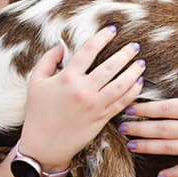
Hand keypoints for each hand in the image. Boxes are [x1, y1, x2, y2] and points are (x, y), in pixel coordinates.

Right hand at [21, 26, 144, 168]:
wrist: (43, 146)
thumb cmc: (38, 112)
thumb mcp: (36, 82)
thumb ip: (48, 60)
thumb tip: (61, 44)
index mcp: (67, 78)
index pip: (88, 51)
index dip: (102, 38)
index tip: (112, 30)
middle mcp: (84, 90)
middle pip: (110, 67)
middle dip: (125, 54)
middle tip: (135, 46)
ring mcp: (95, 105)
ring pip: (121, 84)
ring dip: (134, 72)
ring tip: (141, 62)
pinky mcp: (102, 118)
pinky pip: (122, 102)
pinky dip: (133, 91)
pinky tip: (138, 83)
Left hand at [124, 71, 177, 176]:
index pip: (165, 108)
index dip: (145, 109)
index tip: (129, 107)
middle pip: (161, 129)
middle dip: (138, 128)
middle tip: (120, 127)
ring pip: (168, 148)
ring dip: (147, 147)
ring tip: (131, 145)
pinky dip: (173, 173)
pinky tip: (159, 175)